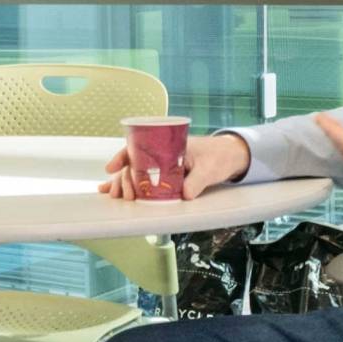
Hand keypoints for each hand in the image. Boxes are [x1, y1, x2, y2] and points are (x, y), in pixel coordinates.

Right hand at [99, 133, 250, 200]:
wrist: (230, 156)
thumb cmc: (218, 156)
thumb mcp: (209, 169)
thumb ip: (196, 181)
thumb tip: (184, 194)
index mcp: (168, 146)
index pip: (139, 147)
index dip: (124, 157)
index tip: (112, 168)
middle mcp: (161, 154)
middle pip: (134, 164)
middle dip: (123, 178)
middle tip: (121, 194)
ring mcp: (162, 165)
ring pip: (136, 173)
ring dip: (123, 184)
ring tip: (114, 196)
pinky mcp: (167, 175)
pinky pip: (146, 180)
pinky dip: (131, 186)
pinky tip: (116, 192)